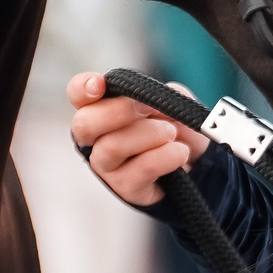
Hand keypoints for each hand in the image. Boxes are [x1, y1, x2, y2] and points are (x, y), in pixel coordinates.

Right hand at [67, 73, 209, 205]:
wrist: (194, 163)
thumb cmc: (174, 126)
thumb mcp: (172, 101)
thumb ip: (161, 94)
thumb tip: (151, 103)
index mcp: (99, 109)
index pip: (77, 95)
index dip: (82, 88)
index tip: (100, 85)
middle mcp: (94, 138)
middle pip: (84, 124)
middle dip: (119, 111)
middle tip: (150, 107)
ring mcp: (106, 166)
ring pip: (112, 147)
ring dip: (149, 134)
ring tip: (172, 133)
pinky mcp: (126, 187)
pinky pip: (141, 169)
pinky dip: (165, 156)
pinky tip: (180, 151)